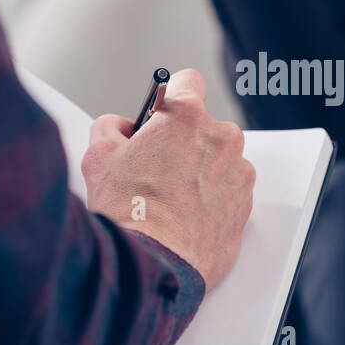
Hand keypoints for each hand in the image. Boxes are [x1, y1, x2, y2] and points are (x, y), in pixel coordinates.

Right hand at [81, 69, 254, 289]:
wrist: (153, 263)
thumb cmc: (128, 212)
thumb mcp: (98, 155)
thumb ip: (112, 127)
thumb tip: (120, 128)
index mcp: (187, 116)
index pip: (187, 81)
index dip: (169, 99)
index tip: (161, 115)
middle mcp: (221, 138)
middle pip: (203, 126)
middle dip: (182, 140)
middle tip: (155, 166)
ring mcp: (238, 172)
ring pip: (217, 159)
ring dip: (199, 170)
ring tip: (169, 197)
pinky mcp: (245, 204)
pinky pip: (228, 189)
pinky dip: (211, 197)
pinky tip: (184, 214)